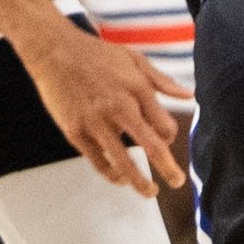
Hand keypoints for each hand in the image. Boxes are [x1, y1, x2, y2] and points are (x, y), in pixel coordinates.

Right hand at [18, 25, 189, 195]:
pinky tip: (119, 178)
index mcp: (137, 89)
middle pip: (150, 146)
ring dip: (139, 181)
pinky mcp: (75, 131)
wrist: (54, 51)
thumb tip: (189, 95)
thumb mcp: (134, 59)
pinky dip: (110, 173)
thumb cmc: (97, 54)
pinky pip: (97, 160)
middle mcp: (119, 107)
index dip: (169, 138)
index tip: (166, 141)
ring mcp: (95, 121)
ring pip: (122, 161)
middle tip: (177, 182)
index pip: (164, 125)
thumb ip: (162, 81)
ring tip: (149, 192)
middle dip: (168, 169)